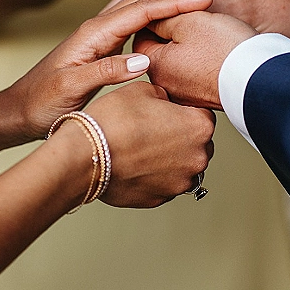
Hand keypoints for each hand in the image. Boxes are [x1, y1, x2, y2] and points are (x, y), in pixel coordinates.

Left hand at [0, 0, 218, 139]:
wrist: (18, 111)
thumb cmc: (40, 102)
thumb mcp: (72, 89)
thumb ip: (106, 72)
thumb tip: (144, 61)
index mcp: (94, 33)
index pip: (143, 8)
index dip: (176, 1)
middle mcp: (98, 27)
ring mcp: (99, 34)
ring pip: (141, 4)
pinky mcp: (100, 44)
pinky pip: (133, 17)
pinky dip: (153, 4)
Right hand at [87, 82, 215, 207]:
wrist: (86, 155)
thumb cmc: (113, 121)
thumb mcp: (143, 89)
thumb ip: (164, 95)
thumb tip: (165, 102)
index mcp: (199, 127)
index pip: (203, 115)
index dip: (183, 111)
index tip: (167, 111)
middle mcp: (197, 158)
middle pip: (197, 144)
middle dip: (180, 136)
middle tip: (152, 129)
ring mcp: (179, 183)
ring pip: (181, 167)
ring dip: (168, 159)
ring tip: (140, 148)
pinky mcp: (160, 199)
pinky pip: (163, 183)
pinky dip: (153, 175)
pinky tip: (134, 164)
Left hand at [134, 10, 255, 109]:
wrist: (261, 77)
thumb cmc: (225, 47)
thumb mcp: (189, 20)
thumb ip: (162, 16)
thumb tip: (150, 18)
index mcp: (155, 67)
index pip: (142, 32)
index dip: (158, 13)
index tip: (177, 3)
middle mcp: (165, 86)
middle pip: (159, 47)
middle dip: (173, 27)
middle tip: (193, 13)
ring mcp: (185, 94)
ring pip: (178, 57)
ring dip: (188, 40)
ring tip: (208, 28)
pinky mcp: (203, 96)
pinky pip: (194, 70)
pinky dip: (200, 56)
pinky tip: (216, 46)